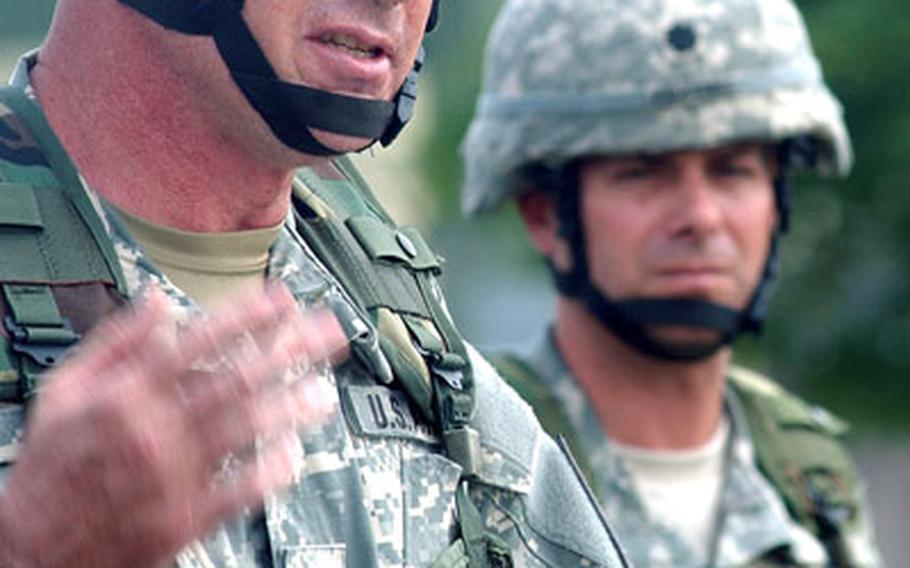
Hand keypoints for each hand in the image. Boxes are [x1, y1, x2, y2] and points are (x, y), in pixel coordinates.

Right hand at [0, 283, 346, 567]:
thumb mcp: (64, 390)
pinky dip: (269, 473)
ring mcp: (174, 475)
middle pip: (237, 378)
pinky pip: (237, 493)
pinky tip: (295, 455)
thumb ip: (115, 341)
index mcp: (128, 393)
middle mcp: (157, 428)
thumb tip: (156, 300)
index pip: (199, 341)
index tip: (280, 299)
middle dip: (288, 351)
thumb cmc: (52, 466)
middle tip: (325, 334)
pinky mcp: (184, 519)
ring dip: (291, 407)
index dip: (246, 316)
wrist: (32, 548)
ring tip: (324, 391)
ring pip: (245, 431)